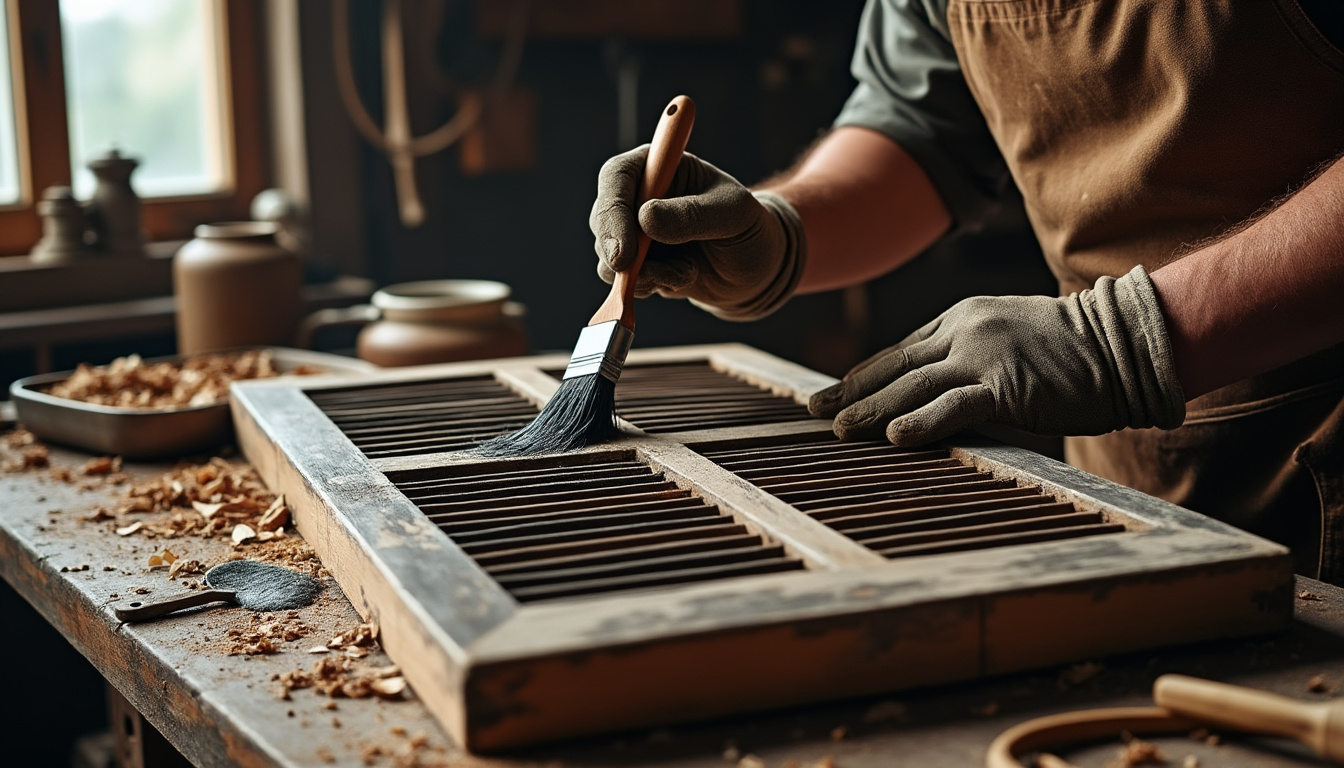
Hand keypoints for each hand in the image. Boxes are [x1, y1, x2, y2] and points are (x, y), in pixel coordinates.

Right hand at [590, 145, 805, 320]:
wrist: (756, 268)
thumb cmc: (749, 229)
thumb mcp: (733, 215)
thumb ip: (692, 215)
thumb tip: (645, 218)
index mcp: (660, 167)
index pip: (618, 176)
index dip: (613, 209)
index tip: (624, 248)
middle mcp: (639, 196)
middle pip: (602, 217)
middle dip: (615, 249)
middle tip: (632, 273)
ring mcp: (634, 231)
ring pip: (608, 255)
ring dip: (645, 273)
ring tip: (688, 270)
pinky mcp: (637, 264)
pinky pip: (622, 280)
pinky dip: (649, 286)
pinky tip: (682, 278)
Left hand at [808, 266, 1186, 445]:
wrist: (1123, 343)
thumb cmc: (1069, 351)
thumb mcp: (1006, 338)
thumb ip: (967, 356)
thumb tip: (929, 389)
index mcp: (959, 318)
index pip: (898, 351)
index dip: (862, 374)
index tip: (831, 392)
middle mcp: (963, 331)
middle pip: (894, 367)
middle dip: (851, 391)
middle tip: (814, 410)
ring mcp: (983, 356)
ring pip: (913, 386)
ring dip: (872, 410)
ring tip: (839, 428)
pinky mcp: (1006, 385)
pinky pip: (953, 406)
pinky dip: (921, 422)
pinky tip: (893, 438)